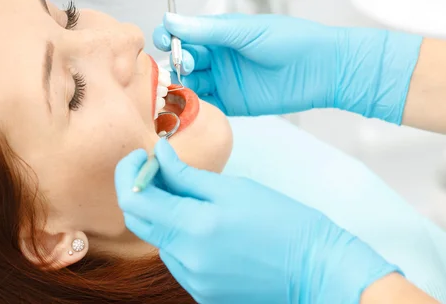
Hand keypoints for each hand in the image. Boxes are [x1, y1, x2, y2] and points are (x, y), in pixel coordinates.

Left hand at [115, 140, 400, 302]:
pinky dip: (181, 237)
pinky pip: (178, 260)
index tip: (139, 156)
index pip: (134, 200)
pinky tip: (207, 225)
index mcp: (194, 228)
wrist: (317, 269)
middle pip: (141, 222)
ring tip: (194, 197)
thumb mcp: (234, 189)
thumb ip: (187, 175)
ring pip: (160, 240)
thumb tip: (158, 155)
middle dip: (143, 191)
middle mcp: (186, 261)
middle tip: (162, 169)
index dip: (128, 173)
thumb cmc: (284, 222)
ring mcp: (194, 282)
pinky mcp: (203, 293)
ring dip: (166, 215)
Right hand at [153, 13, 421, 123]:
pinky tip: (190, 105)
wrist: (323, 68)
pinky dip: (195, 106)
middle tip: (182, 66)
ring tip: (182, 87)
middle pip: (184, 60)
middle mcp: (218, 57)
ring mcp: (224, 81)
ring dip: (181, 86)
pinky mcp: (233, 104)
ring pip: (191, 84)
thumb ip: (208, 29)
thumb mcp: (246, 31)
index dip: (169, 36)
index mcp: (220, 34)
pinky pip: (206, 106)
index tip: (163, 40)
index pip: (184, 34)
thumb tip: (170, 19)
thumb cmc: (290, 40)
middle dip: (176, 62)